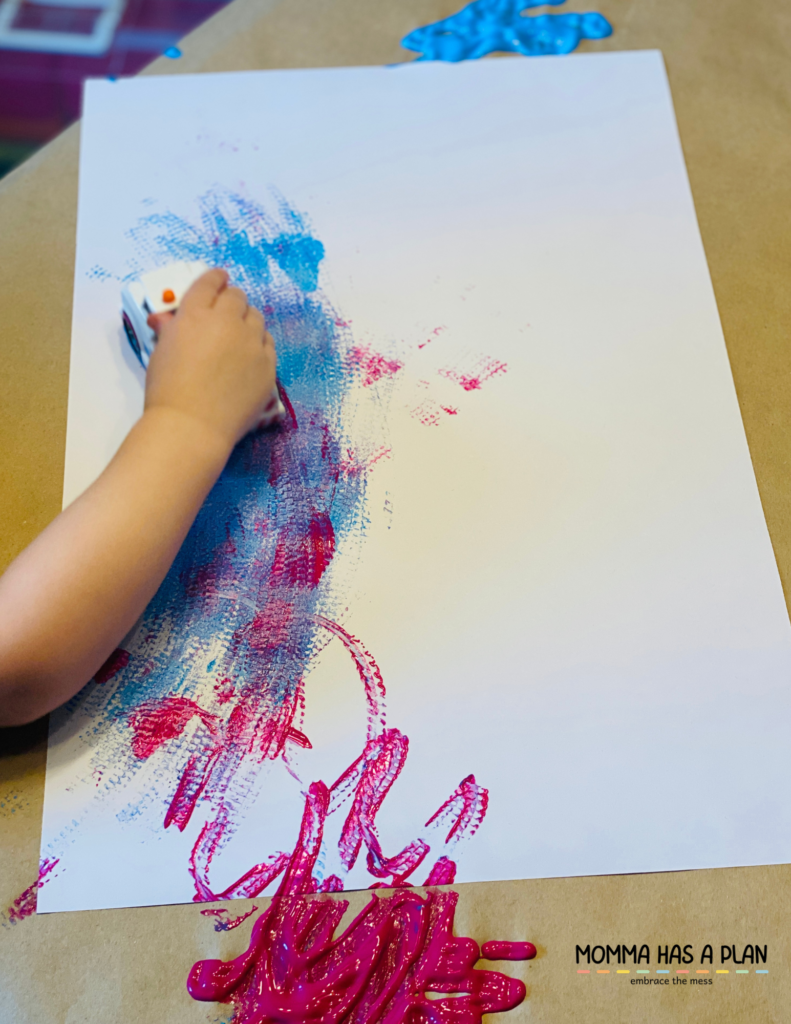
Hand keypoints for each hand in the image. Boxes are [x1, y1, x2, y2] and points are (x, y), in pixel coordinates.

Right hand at [144, 269, 276, 450]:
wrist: (192, 426)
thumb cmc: (167, 391)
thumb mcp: (160, 353)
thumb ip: (171, 330)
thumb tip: (169, 319)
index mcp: (194, 313)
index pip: (210, 283)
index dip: (215, 279)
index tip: (219, 280)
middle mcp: (226, 321)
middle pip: (237, 297)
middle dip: (231, 301)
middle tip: (227, 312)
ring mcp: (251, 343)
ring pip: (256, 318)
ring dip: (247, 321)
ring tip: (238, 336)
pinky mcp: (268, 365)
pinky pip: (268, 344)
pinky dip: (259, 344)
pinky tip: (251, 355)